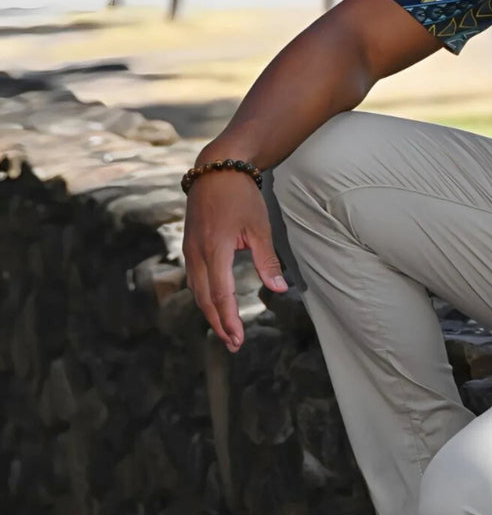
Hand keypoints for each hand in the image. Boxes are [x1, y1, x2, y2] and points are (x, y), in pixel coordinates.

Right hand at [183, 172, 288, 351]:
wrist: (216, 169)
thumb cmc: (240, 196)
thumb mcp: (259, 226)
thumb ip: (267, 260)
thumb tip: (278, 289)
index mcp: (215, 250)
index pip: (220, 295)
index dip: (229, 319)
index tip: (238, 338)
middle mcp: (197, 253)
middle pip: (204, 299)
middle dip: (219, 323)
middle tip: (233, 344)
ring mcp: (190, 250)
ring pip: (197, 290)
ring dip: (210, 312)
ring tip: (226, 330)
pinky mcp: (189, 245)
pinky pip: (194, 278)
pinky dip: (203, 296)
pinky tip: (214, 303)